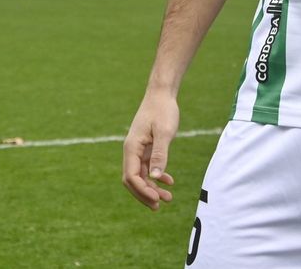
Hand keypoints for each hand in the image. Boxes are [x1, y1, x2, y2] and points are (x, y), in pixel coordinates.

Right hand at [122, 90, 179, 209]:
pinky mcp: (146, 148)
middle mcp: (131, 151)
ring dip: (152, 188)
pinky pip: (148, 168)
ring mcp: (138, 150)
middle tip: (159, 206)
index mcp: (132, 148)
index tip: (157, 199)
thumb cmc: (162, 110)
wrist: (161, 94)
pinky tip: (169, 181)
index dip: (142, 190)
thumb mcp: (164, 133)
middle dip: (145, 194)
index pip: (131, 176)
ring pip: (141, 176)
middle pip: (132, 180)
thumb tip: (156, 178)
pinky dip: (157, 177)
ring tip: (168, 198)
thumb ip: (160, 155)